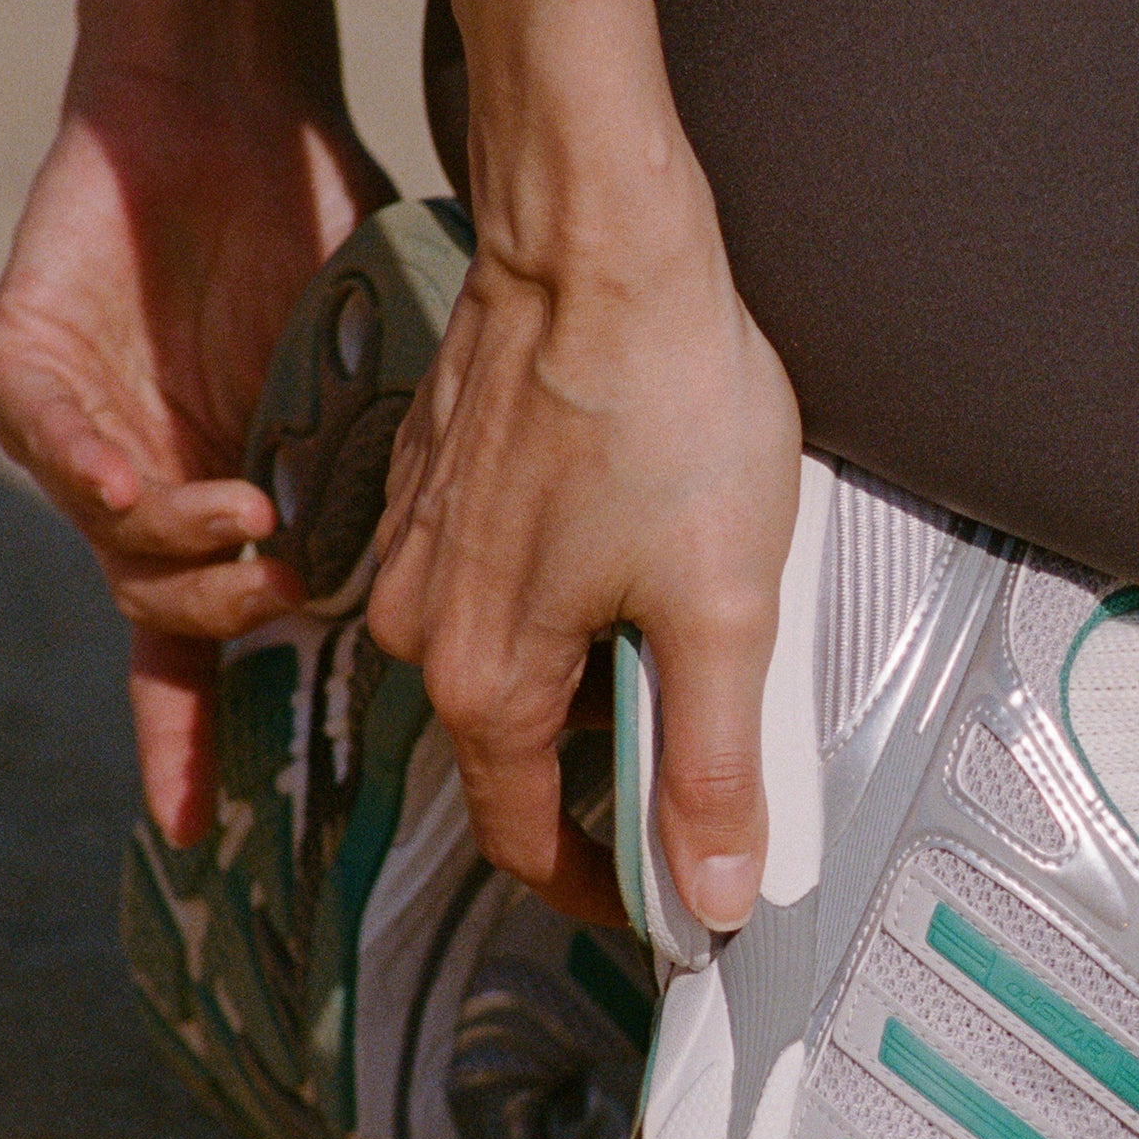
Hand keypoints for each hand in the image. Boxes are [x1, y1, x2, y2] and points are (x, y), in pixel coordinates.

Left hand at [0, 62, 393, 842]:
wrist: (233, 94)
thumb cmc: (317, 223)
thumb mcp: (381, 370)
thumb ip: (411, 464)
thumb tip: (518, 551)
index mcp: (224, 502)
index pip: (194, 654)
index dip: (197, 743)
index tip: (207, 834)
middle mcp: (138, 483)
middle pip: (158, 614)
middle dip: (227, 627)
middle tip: (298, 597)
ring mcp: (74, 429)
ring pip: (110, 548)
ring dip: (184, 558)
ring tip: (258, 525)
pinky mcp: (23, 361)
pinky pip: (55, 452)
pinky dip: (115, 482)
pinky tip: (182, 489)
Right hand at [366, 183, 801, 933]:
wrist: (596, 241)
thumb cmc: (663, 404)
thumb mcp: (722, 606)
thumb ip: (712, 765)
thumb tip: (713, 897)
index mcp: (485, 680)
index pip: (529, 842)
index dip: (610, 886)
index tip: (679, 894)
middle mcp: (423, 627)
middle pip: (518, 753)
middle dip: (611, 766)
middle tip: (717, 736)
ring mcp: (416, 548)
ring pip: (512, 660)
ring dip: (592, 668)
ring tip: (690, 611)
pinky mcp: (431, 483)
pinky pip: (498, 581)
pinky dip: (566, 593)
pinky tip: (636, 537)